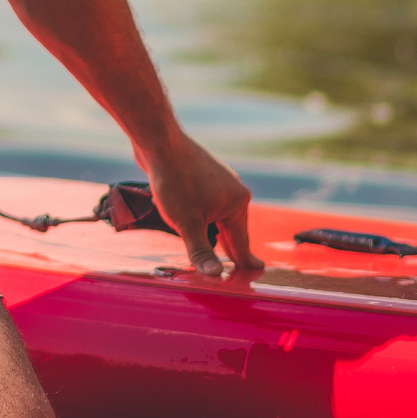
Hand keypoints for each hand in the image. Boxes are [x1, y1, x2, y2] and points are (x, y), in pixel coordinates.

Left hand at [138, 130, 260, 275]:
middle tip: (236, 268)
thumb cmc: (175, 181)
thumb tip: (215, 275)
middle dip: (228, 248)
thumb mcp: (187, 223)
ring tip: (212, 249)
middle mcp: (233, 192)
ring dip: (212, 232)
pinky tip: (194, 222)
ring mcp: (218, 182)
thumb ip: (200, 251)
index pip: (241, 242)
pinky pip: (206, 204)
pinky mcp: (201, 176)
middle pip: (231, 229)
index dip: (245, 261)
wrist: (159, 142)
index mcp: (238, 203)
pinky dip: (203, 218)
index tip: (258, 272)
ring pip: (218, 216)